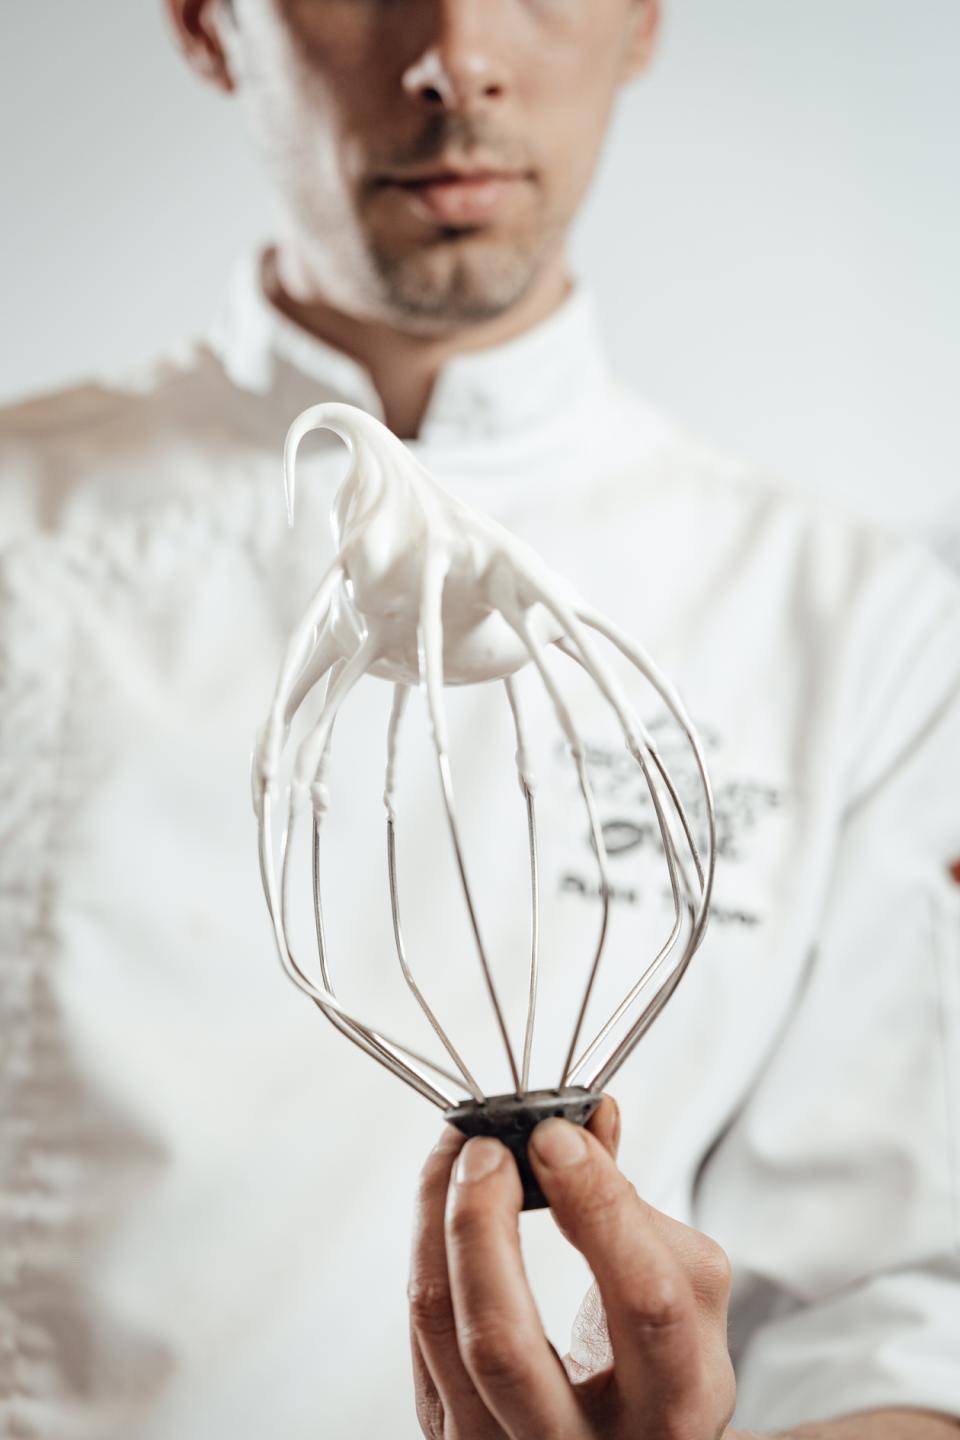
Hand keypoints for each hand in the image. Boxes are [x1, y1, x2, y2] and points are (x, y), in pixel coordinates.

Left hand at [408, 1096, 735, 1439]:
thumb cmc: (666, 1371)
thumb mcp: (689, 1298)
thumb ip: (639, 1206)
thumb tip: (591, 1119)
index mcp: (673, 1409)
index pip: (642, 1305)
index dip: (599, 1207)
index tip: (560, 1137)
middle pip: (502, 1343)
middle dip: (481, 1225)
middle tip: (486, 1149)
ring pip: (441, 1328)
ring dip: (438, 1218)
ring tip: (458, 1152)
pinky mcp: (450, 1435)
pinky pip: (422, 1330)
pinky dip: (428, 1244)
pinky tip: (444, 1195)